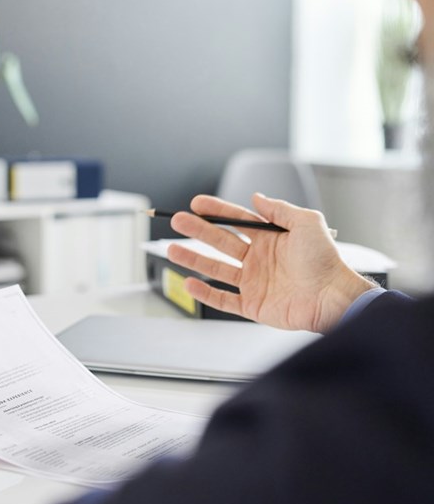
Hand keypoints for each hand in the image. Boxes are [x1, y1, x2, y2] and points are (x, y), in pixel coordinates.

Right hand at [167, 194, 375, 332]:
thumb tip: (256, 197)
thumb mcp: (307, 223)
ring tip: (172, 250)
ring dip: (193, 259)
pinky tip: (189, 283)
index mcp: (270, 239)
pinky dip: (205, 293)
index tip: (197, 203)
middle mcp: (258, 259)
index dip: (216, 211)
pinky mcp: (252, 305)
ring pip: (216, 268)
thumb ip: (279, 209)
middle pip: (220, 242)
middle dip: (198, 230)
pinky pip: (223, 299)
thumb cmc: (325, 261)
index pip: (236, 221)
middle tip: (178, 221)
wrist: (332, 298)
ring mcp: (253, 283)